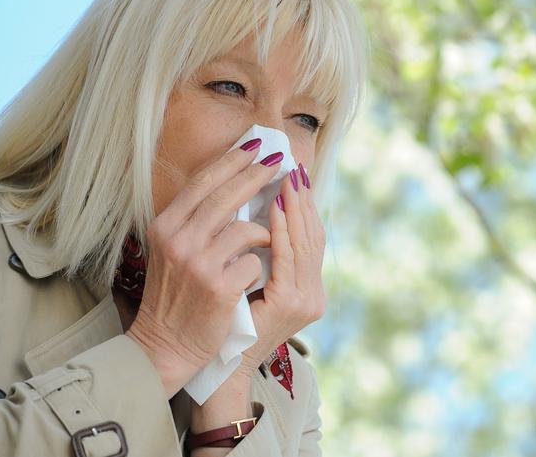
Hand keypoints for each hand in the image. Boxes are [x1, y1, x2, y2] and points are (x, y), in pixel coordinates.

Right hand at [126, 141, 280, 397]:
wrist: (164, 345)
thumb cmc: (176, 295)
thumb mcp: (174, 250)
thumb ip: (197, 221)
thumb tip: (237, 183)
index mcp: (165, 226)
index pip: (203, 182)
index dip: (232, 161)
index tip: (256, 145)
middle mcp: (178, 240)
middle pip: (226, 196)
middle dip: (256, 175)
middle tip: (280, 161)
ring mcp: (199, 264)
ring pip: (246, 228)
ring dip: (264, 230)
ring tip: (269, 235)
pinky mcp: (219, 287)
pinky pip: (254, 262)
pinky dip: (260, 265)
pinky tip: (255, 273)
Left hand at [237, 164, 325, 375]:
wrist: (222, 368)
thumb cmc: (230, 325)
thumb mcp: (253, 285)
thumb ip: (263, 256)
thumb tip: (259, 212)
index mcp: (307, 289)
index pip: (312, 237)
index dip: (306, 206)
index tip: (296, 175)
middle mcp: (313, 294)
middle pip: (314, 235)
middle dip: (303, 199)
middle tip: (293, 168)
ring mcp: (305, 300)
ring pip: (305, 242)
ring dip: (295, 208)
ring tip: (286, 179)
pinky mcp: (290, 303)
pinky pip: (288, 258)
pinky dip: (282, 230)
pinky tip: (276, 209)